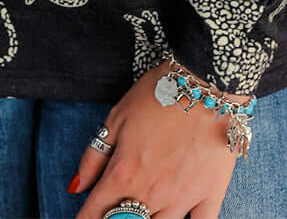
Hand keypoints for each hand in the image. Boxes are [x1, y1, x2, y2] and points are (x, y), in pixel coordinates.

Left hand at [72, 59, 239, 218]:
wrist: (205, 81)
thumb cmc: (158, 93)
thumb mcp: (116, 117)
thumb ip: (93, 157)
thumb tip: (76, 187)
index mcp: (124, 174)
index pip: (95, 212)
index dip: (87, 217)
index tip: (87, 215)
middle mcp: (151, 193)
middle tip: (116, 209)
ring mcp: (182, 198)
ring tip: (143, 211)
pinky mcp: (210, 195)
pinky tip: (180, 218)